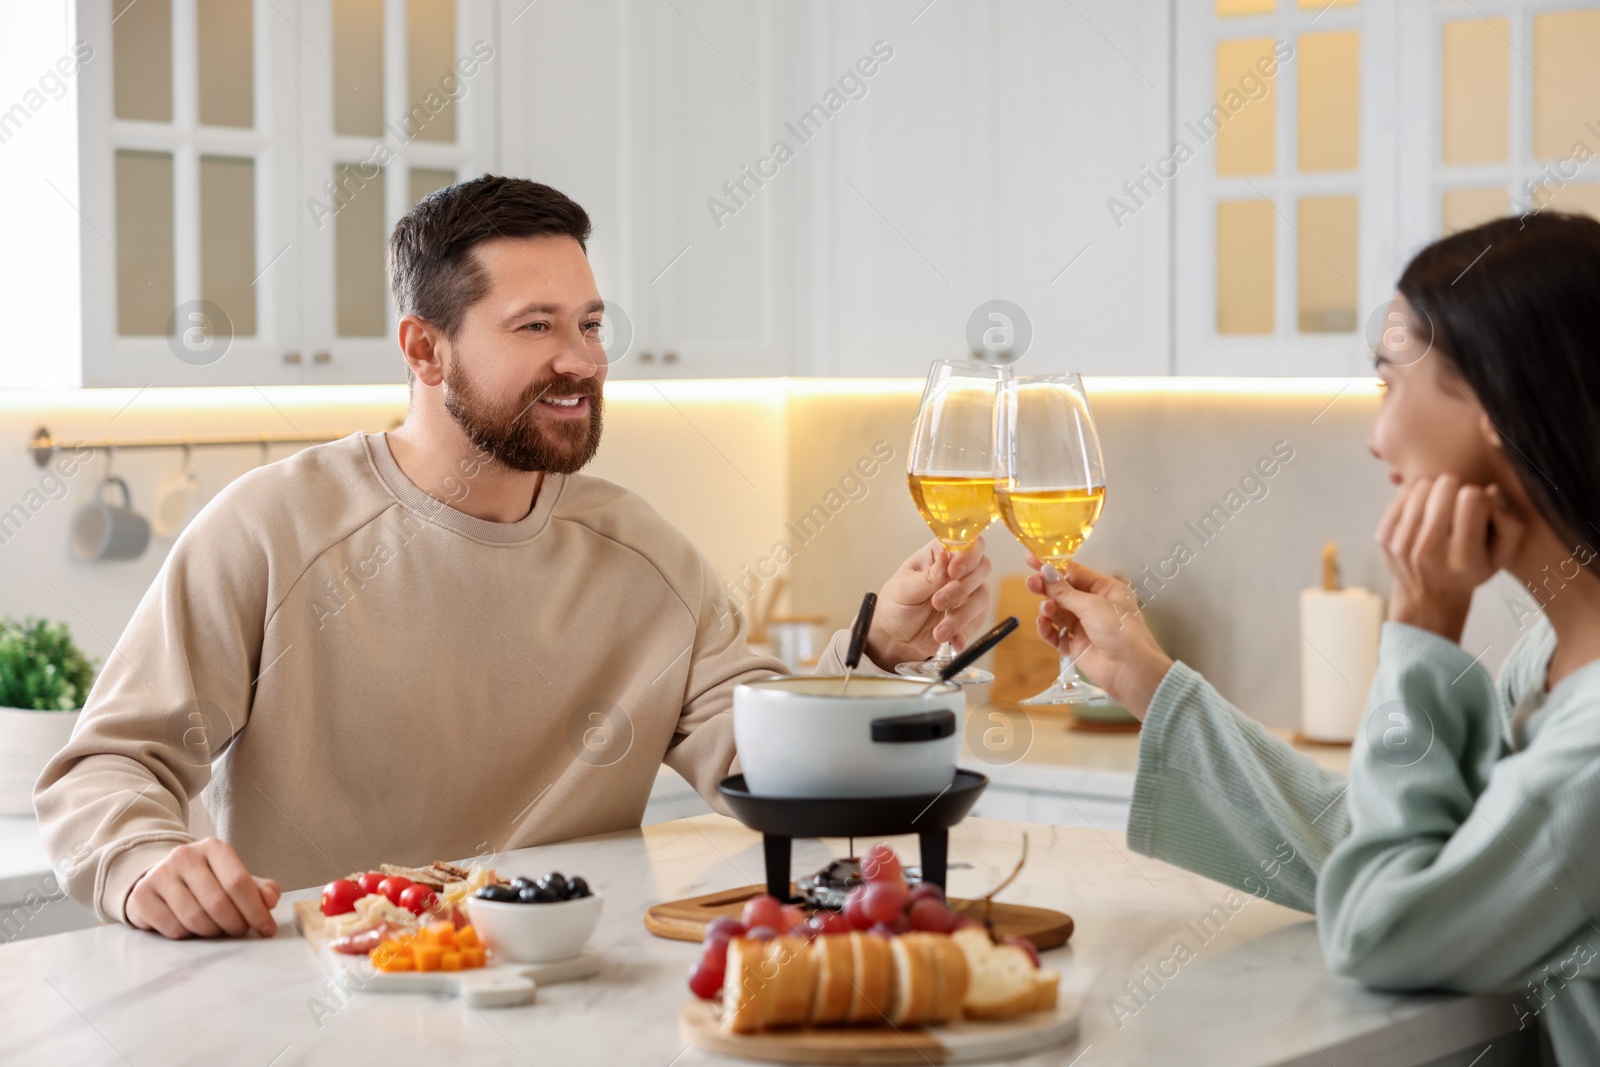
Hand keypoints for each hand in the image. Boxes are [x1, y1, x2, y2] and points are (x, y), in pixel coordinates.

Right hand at [125, 837, 280, 938]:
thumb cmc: (205, 881)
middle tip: (241, 932)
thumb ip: (257, 888)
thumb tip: (270, 900)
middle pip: (218, 903)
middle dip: (236, 925)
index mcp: (213, 848)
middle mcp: (184, 856)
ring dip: (212, 932)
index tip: (267, 929)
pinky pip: (173, 928)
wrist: (160, 878)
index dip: (256, 910)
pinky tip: (191, 929)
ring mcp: (160, 874)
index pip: (239, 882)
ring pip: (195, 918)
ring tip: (217, 929)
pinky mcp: (142, 895)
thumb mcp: (232, 878)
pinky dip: (188, 935)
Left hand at [864, 537, 992, 669]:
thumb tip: (945, 556)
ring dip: (961, 616)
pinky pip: (978, 621)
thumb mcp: (904, 589)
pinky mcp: (971, 616)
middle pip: (981, 568)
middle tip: (938, 603)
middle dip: (963, 587)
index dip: (967, 555)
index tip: (954, 571)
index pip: (966, 543)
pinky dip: (966, 632)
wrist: (895, 637)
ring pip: (981, 597)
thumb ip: (927, 576)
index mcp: (940, 554)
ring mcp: (967, 593)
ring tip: (939, 632)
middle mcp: (958, 570)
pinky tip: (954, 641)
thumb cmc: (896, 605)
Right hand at [1024, 555, 1172, 719]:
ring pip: (1058, 612)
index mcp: (1106, 589)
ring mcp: (1085, 625)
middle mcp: (1095, 605)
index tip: (1032, 560)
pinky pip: (1056, 634)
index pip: (1074, 573)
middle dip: (1046, 588)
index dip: (1052, 567)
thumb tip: (1045, 572)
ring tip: (1045, 611)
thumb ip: (1064, 591)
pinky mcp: (1077, 644)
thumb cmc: (1121, 632)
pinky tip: (1043, 625)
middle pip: (1063, 592)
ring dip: (1048, 609)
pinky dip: (1048, 629)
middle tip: (1031, 584)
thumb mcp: (1092, 606)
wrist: (1130, 671)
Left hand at [1376, 474, 1524, 641]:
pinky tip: (1423, 517)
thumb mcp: (1502, 556)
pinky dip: (1415, 500)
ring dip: (1435, 494)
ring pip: (1422, 486)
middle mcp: (1429, 550)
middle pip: (1445, 485)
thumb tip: (1490, 490)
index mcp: (1463, 556)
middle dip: (1456, 491)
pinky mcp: (1383, 537)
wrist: (1429, 599)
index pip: (1472, 497)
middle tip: (1457, 510)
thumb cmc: (1471, 571)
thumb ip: (1509, 523)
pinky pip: (1402, 495)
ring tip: (1440, 513)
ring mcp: (1402, 543)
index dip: (1479, 498)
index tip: (1477, 512)